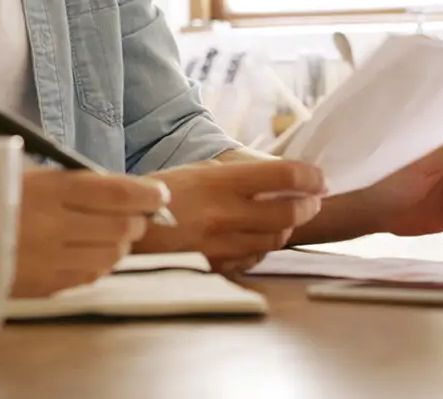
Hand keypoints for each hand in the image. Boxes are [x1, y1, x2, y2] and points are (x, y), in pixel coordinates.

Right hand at [11, 168, 167, 297]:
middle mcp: (52, 226)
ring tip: (112, 234)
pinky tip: (89, 253)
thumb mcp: (25, 174)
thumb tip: (117, 191)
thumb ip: (71, 182)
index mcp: (48, 189)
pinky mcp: (44, 286)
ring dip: (121, 243)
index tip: (159, 194)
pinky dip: (99, 264)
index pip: (117, 192)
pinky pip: (89, 276)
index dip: (148, 194)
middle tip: (136, 215)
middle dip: (138, 219)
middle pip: (121, 226)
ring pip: (112, 256)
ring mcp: (48, 260)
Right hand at [133, 159, 326, 273]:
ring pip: (276, 239)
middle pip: (290, 212)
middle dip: (309, 205)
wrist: (122, 233)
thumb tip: (281, 177)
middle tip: (312, 200)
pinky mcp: (217, 269)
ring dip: (285, 227)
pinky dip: (262, 247)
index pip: (284, 176)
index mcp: (218, 183)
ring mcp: (222, 246)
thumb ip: (237, 176)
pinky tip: (254, 237)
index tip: (320, 178)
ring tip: (282, 217)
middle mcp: (224, 215)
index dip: (311, 176)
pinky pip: (255, 259)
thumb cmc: (158, 197)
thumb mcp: (195, 173)